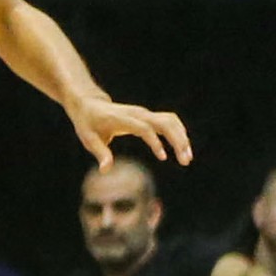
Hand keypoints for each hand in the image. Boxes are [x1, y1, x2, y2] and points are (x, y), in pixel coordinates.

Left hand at [69, 95, 191, 167]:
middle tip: (185, 160)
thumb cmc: (88, 123)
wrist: (89, 104)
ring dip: (182, 137)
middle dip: (177, 140)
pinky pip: (169, 122)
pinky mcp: (149, 116)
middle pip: (164, 122)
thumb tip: (105, 170)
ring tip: (187, 158)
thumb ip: (100, 153)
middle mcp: (137, 114)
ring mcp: (145, 114)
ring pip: (170, 121)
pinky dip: (179, 133)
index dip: (154, 141)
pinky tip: (183, 149)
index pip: (144, 128)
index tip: (163, 157)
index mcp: (122, 119)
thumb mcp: (88, 138)